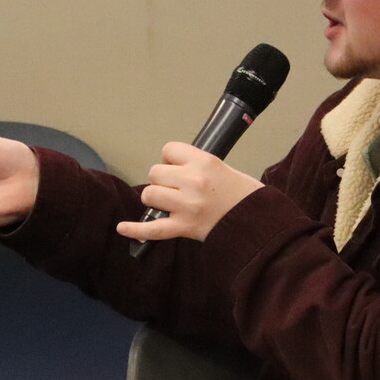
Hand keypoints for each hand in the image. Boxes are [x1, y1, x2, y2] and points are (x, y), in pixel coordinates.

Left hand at [115, 142, 262, 244]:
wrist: (257, 221)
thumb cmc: (241, 194)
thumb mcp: (220, 166)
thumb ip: (193, 164)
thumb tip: (166, 166)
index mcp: (204, 161)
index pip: (168, 150)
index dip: (171, 159)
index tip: (181, 168)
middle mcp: (194, 181)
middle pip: (155, 172)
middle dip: (162, 180)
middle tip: (179, 188)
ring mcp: (187, 205)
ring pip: (150, 194)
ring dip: (156, 198)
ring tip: (171, 203)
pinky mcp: (184, 227)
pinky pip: (153, 229)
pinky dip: (135, 229)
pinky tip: (122, 228)